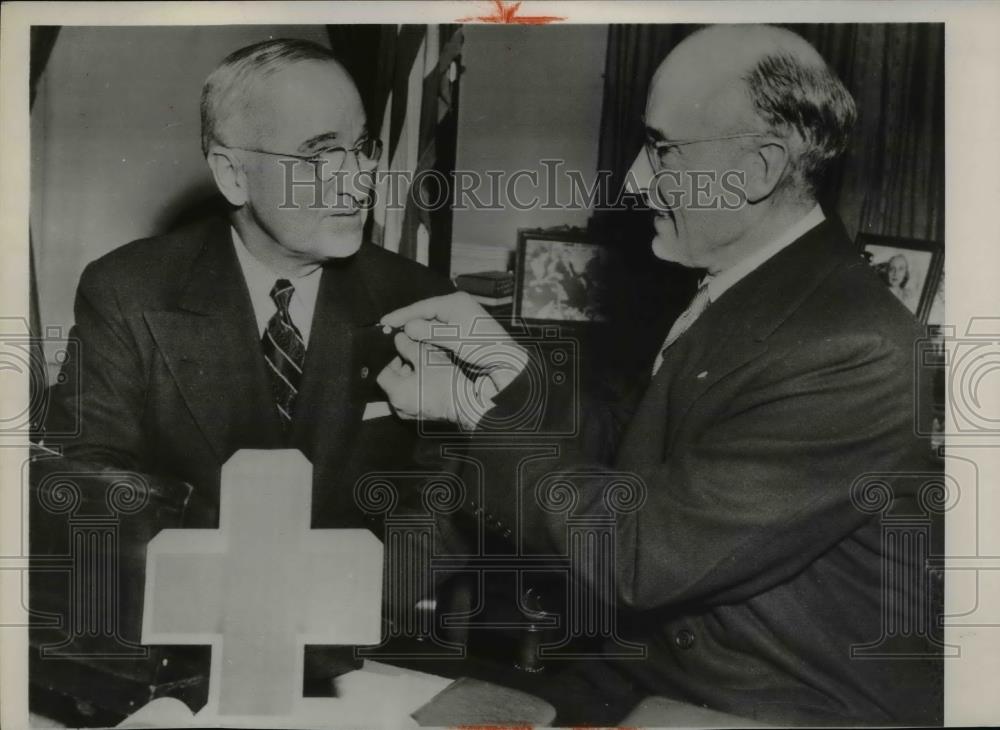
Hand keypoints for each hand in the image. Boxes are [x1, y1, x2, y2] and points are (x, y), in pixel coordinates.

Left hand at [376, 332, 495, 430]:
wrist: (468, 404)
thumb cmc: (446, 383)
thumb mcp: (425, 358)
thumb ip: (408, 346)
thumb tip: (398, 339)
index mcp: (396, 394)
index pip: (381, 373)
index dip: (390, 359)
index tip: (402, 351)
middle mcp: (399, 407)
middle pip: (394, 380)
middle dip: (404, 365)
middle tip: (417, 354)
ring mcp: (411, 413)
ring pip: (405, 387)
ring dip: (413, 374)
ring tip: (427, 364)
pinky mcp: (422, 414)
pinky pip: (414, 395)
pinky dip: (420, 385)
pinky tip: (433, 376)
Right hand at [380, 292, 525, 392]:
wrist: (507, 362)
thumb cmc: (484, 348)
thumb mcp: (455, 339)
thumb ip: (430, 332)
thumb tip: (407, 327)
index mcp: (455, 302)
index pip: (422, 306)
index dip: (402, 315)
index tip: (384, 322)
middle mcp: (457, 305)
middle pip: (425, 312)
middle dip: (407, 321)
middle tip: (386, 329)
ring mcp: (459, 317)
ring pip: (430, 322)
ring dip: (416, 329)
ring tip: (396, 336)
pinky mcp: (461, 329)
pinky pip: (438, 329)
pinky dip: (426, 335)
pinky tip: (415, 341)